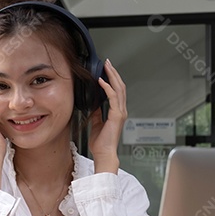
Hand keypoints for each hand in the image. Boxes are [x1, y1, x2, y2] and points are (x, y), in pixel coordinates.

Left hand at [88, 59, 125, 173]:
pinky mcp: (116, 115)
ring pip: (119, 89)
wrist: (104, 153)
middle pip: (120, 86)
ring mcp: (120, 112)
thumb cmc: (101, 143)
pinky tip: (101, 80)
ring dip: (112, 76)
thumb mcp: (96, 124)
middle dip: (114, 73)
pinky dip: (107, 87)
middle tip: (108, 62)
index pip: (117, 91)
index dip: (113, 79)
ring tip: (106, 66)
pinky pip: (113, 97)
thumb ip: (96, 114)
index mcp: (117, 112)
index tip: (106, 69)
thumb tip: (93, 105)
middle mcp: (121, 110)